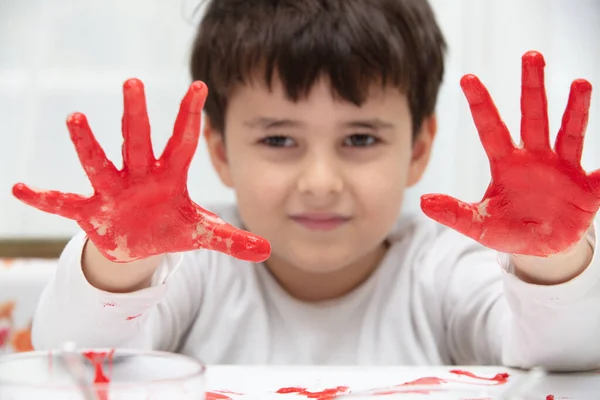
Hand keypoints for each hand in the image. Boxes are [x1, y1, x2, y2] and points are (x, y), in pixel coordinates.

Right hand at [12, 79, 270, 262]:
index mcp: (167, 178)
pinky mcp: (92, 211)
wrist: (137, 244)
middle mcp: (138, 177)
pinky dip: (44, 198)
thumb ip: (232, 239)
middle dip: (136, 116)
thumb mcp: (201, 233)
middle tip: (134, 84)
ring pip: (99, 164)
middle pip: (137, 143)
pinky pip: (65, 204)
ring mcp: (113, 192)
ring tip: (77, 119)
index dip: (189, 117)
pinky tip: (20, 189)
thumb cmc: (169, 228)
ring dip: (88, 144)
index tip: (199, 86)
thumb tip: (267, 249)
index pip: (181, 143)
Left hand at [421, 51, 597, 256]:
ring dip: (575, 109)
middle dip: (532, 87)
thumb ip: (454, 213)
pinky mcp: (587, 187)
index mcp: (506, 163)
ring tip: (580, 83)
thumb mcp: (479, 224)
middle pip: (533, 117)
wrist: (541, 247)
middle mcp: (535, 158)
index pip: (491, 129)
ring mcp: (563, 169)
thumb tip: (422, 203)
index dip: (481, 105)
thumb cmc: (509, 229)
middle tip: (530, 55)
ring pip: (569, 133)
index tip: (467, 78)